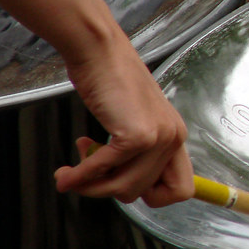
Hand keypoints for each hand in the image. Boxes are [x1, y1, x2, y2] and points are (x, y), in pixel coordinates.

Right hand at [53, 31, 193, 206]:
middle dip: (106, 190)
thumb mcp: (134, 121)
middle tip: (85, 177)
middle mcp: (173, 138)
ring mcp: (157, 137)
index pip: (181, 189)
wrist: (101, 52)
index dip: (152, 195)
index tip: (123, 184)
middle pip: (142, 192)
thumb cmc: (112, 82)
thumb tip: (115, 185)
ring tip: (70, 174)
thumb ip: (135, 152)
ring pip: (123, 188)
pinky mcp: (136, 135)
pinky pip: (103, 170)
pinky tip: (66, 173)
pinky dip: (80, 176)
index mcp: (176, 136)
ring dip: (90, 187)